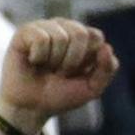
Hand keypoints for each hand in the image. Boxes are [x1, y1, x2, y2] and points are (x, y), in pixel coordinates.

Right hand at [0, 19, 116, 132]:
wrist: (32, 107)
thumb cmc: (61, 95)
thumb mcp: (91, 88)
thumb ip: (106, 70)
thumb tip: (107, 46)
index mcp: (83, 39)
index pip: (97, 37)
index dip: (89, 59)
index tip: (79, 73)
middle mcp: (65, 28)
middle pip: (80, 33)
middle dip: (72, 61)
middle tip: (61, 72)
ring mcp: (45, 27)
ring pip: (61, 37)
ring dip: (54, 61)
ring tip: (46, 67)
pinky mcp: (26, 30)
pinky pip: (41, 38)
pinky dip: (38, 56)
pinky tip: (33, 61)